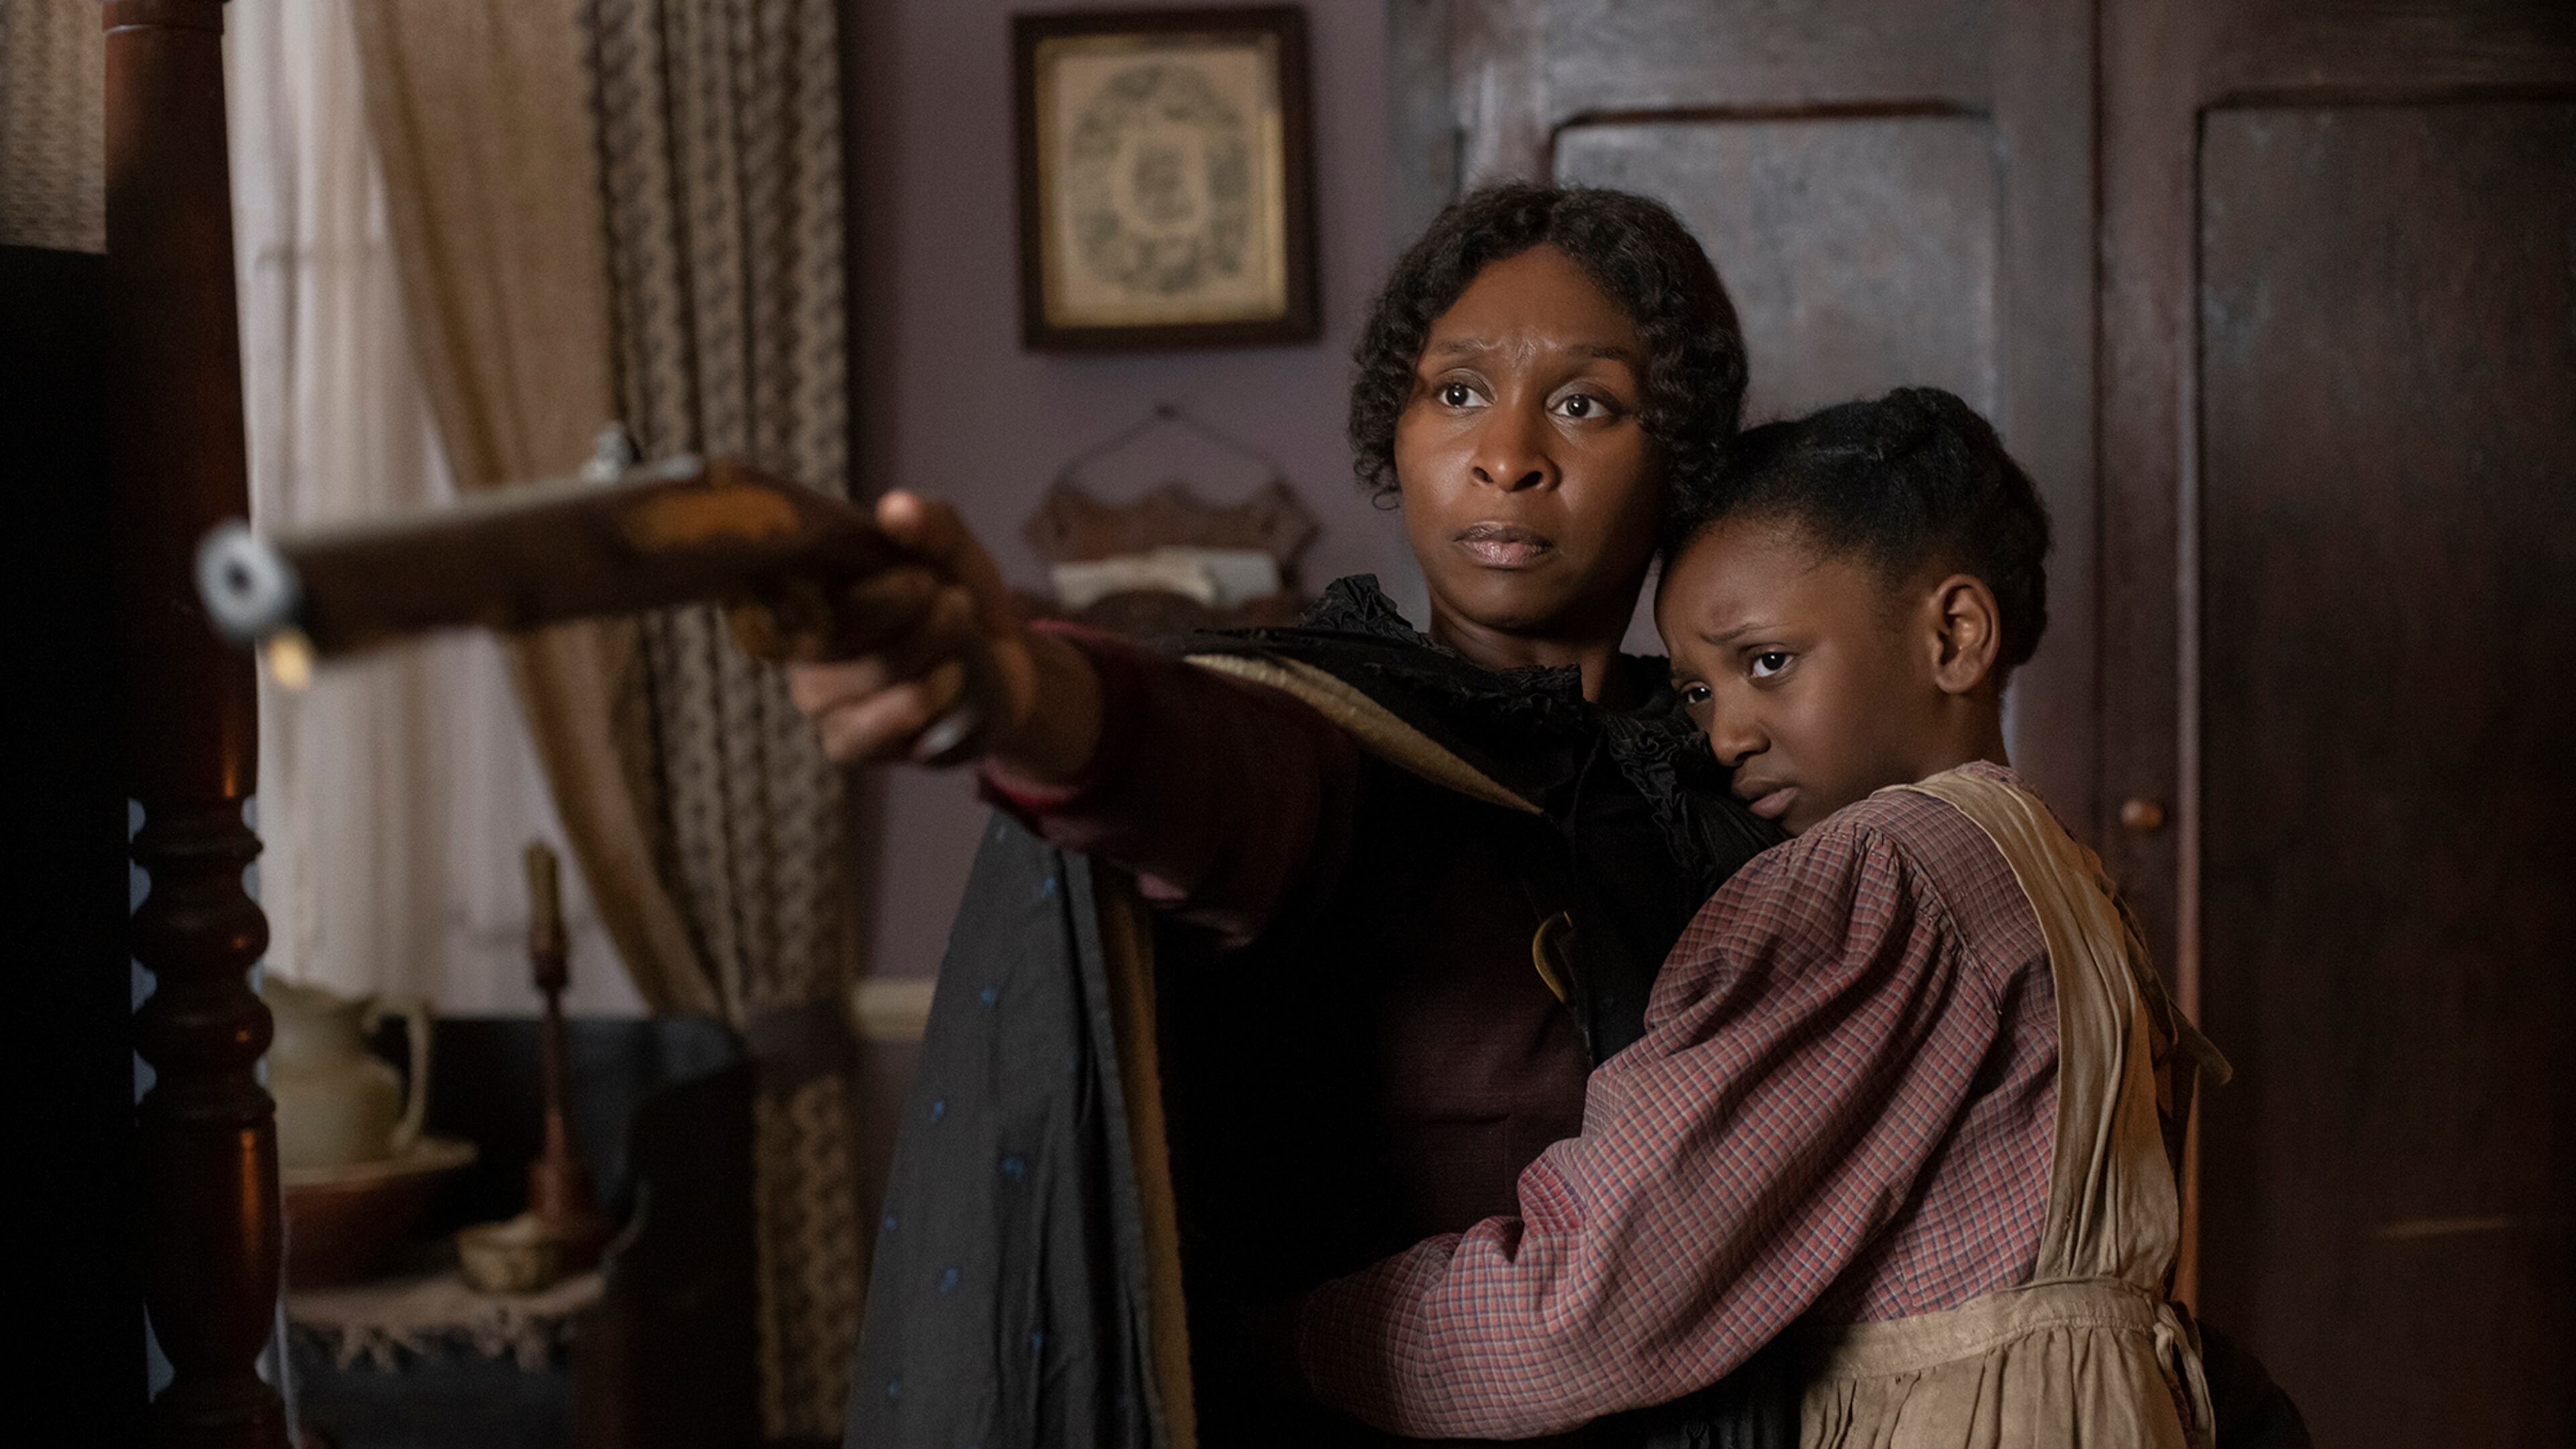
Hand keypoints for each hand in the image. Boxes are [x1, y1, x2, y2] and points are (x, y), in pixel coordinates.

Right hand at [777, 492, 1100, 774]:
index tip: (923, 577)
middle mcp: (800, 641)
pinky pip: (857, 733)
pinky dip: (910, 707)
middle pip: (826, 633)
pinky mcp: (844, 741)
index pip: (797, 583)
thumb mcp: (955, 550)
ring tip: (959, 633)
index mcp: (810, 587)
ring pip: (848, 682)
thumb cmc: (958, 595)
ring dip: (916, 654)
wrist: (1002, 664)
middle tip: (951, 598)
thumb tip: (896, 508)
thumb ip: (932, 522)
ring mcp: (817, 696)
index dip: (864, 583)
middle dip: (897, 612)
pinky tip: (949, 681)